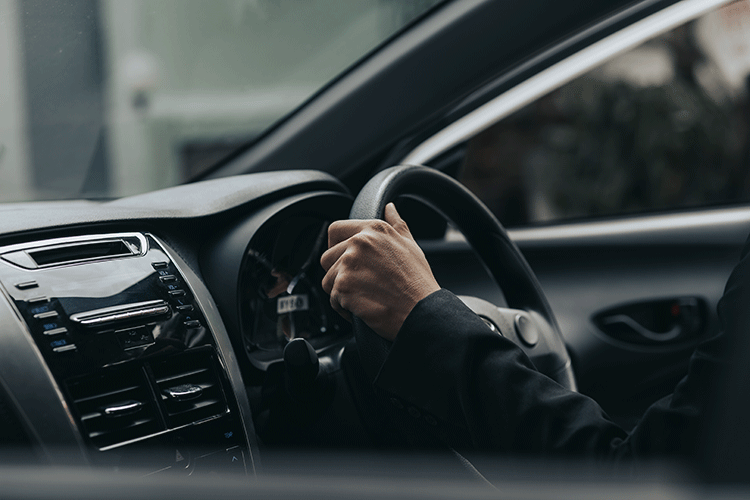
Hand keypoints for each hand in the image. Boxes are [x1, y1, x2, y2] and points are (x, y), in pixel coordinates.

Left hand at [321, 203, 439, 340]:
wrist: (422, 310)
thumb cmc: (418, 281)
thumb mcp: (410, 245)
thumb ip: (396, 224)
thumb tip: (389, 208)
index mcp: (373, 230)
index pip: (335, 229)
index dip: (335, 246)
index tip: (343, 259)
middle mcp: (358, 243)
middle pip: (327, 257)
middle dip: (338, 272)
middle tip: (359, 283)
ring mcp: (349, 264)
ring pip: (328, 280)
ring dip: (341, 292)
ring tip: (363, 297)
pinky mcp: (343, 286)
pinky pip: (332, 299)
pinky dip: (344, 308)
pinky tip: (363, 308)